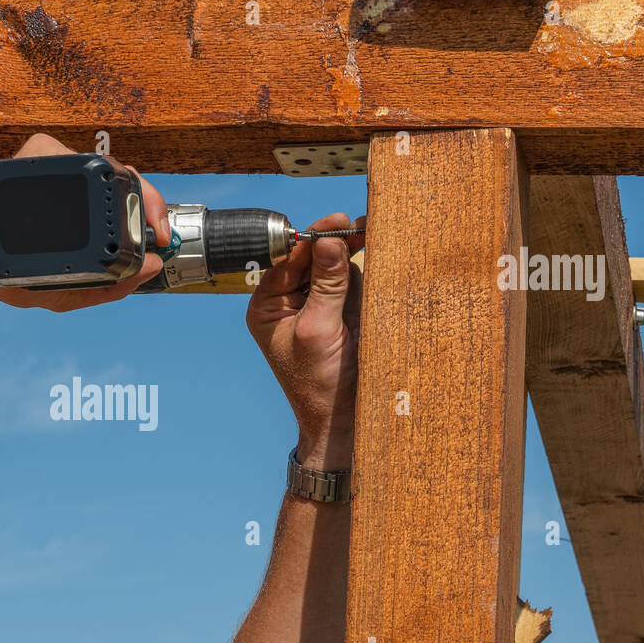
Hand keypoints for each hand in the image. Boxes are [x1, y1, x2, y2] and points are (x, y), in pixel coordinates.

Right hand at [0, 133, 170, 312]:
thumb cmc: (12, 275)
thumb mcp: (66, 293)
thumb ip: (109, 290)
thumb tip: (151, 268)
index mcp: (83, 217)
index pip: (130, 206)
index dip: (153, 216)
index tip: (162, 238)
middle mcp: (73, 189)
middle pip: (128, 182)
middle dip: (149, 203)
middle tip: (157, 229)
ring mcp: (58, 169)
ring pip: (110, 166)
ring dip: (133, 191)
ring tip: (143, 220)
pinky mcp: (43, 153)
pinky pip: (78, 155)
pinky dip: (97, 170)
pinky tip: (109, 196)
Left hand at [245, 212, 365, 469]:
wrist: (341, 420)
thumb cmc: (320, 384)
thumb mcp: (319, 330)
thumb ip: (326, 285)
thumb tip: (329, 242)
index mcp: (268, 306)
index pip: (288, 259)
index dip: (313, 237)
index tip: (338, 222)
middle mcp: (287, 302)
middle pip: (310, 257)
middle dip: (335, 241)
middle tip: (361, 225)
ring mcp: (314, 306)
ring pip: (331, 266)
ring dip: (350, 252)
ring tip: (370, 234)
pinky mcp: (338, 313)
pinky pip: (348, 282)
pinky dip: (361, 270)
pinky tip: (375, 254)